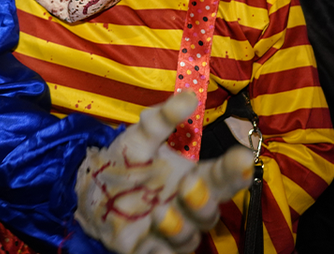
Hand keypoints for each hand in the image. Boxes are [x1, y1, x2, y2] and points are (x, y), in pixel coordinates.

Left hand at [75, 92, 255, 253]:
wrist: (91, 193)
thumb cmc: (126, 163)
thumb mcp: (139, 138)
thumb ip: (161, 119)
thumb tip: (189, 96)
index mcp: (194, 177)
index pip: (223, 176)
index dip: (235, 169)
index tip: (242, 155)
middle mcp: (188, 207)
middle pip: (210, 210)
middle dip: (206, 199)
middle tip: (191, 183)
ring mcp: (171, 232)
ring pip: (188, 238)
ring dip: (178, 227)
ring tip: (160, 212)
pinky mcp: (149, 250)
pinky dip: (158, 252)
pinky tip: (150, 239)